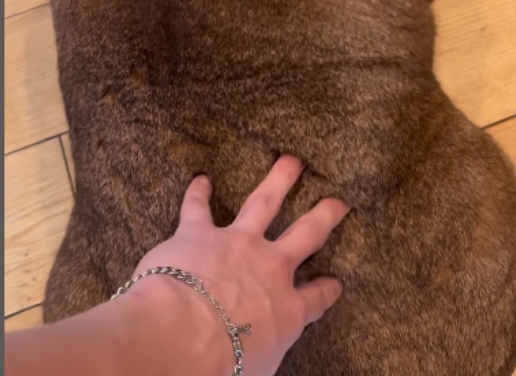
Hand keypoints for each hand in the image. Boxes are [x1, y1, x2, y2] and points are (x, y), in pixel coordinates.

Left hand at [121, 156, 349, 375]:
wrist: (178, 340)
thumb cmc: (218, 369)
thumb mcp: (254, 372)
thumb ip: (261, 359)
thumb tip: (255, 363)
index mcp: (287, 311)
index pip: (316, 298)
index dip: (327, 289)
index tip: (334, 283)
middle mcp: (271, 270)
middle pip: (307, 234)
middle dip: (325, 215)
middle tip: (338, 200)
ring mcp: (238, 245)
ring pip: (265, 203)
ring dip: (279, 180)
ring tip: (290, 161)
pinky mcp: (199, 235)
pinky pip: (198, 209)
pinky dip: (198, 193)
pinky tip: (200, 180)